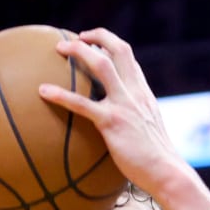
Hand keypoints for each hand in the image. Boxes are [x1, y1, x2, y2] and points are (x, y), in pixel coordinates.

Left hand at [39, 29, 192, 198]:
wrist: (166, 172)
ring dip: (79, 51)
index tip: (91, 41)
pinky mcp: (112, 122)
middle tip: (71, 40)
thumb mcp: (148, 129)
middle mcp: (135, 93)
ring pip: (101, 64)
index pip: (127, 56)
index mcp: (143, 93)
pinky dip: (60, 95)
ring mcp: (124, 105)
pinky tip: (43, 91)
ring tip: (59, 49)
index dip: (108, 42)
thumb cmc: (156, 158)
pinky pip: (81, 104)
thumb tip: (120, 121)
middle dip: (94, 37)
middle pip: (117, 50)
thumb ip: (135, 116)